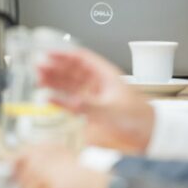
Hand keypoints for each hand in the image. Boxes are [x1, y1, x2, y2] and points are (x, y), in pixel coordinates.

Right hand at [38, 49, 154, 153]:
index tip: (48, 53)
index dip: (64, 54)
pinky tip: (49, 99)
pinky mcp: (92, 110)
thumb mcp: (110, 110)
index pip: (81, 58)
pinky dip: (60, 100)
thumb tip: (67, 101)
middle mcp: (98, 84)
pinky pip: (72, 102)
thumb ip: (87, 106)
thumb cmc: (138, 118)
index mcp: (105, 75)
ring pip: (70, 85)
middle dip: (55, 68)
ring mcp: (94, 96)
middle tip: (37, 67)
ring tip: (39, 80)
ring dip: (55, 82)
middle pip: (72, 71)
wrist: (150, 134)